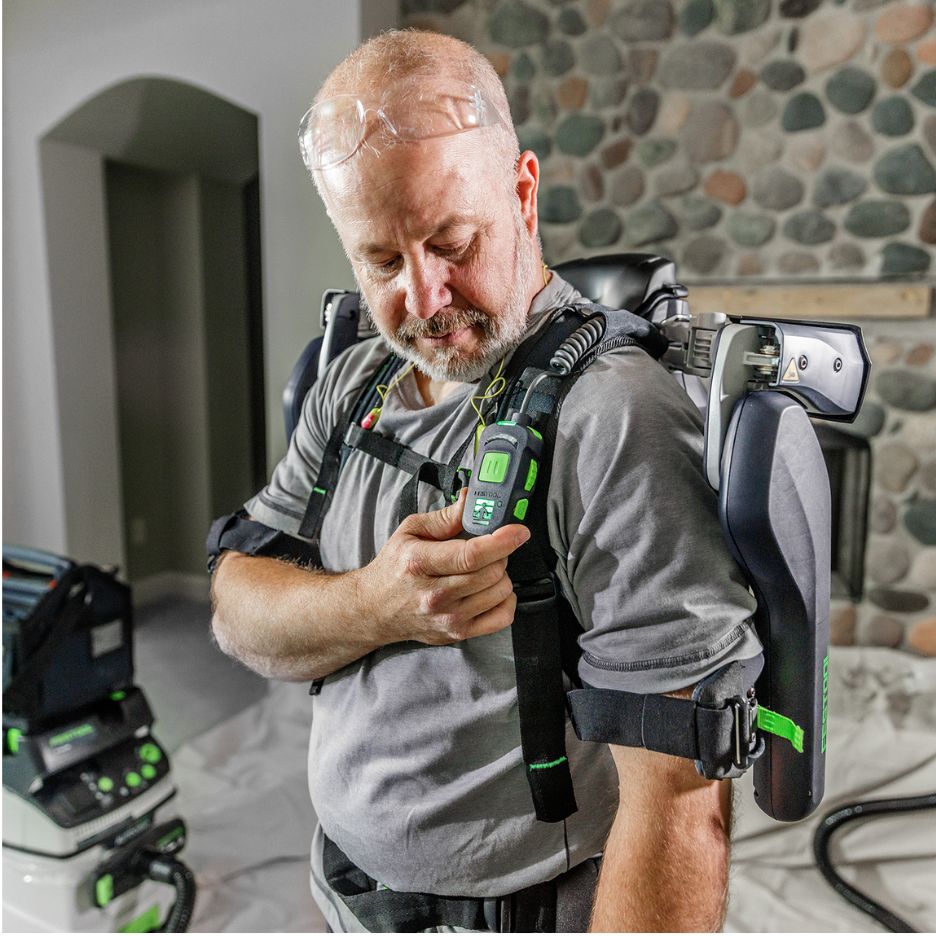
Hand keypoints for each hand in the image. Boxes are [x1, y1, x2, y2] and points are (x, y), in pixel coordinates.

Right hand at [363, 487, 529, 645]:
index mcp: (420, 564)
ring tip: (484, 569)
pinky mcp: (458, 633)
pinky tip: (490, 590)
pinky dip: (505, 600)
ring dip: (501, 575)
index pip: (471, 555)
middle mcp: (434, 595)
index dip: (502, 540)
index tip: (518, 531)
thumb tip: (472, 500)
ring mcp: (448, 618)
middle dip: (500, 554)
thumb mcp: (411, 531)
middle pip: (491, 572)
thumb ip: (446, 516)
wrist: (374, 609)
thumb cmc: (394, 568)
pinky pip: (502, 617)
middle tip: (489, 548)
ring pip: (501, 592)